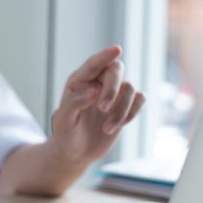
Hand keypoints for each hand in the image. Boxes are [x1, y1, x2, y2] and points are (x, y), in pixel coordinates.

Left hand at [51, 45, 145, 162]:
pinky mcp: (125, 105)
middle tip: (102, 108)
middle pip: (115, 69)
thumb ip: (74, 104)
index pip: (93, 64)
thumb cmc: (65, 135)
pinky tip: (116, 127)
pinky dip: (132, 113)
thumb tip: (94, 91)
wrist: (76, 152)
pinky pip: (139, 99)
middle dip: (112, 88)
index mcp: (79, 82)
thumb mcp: (63, 122)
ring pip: (129, 88)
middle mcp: (97, 83)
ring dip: (121, 110)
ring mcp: (113, 93)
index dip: (105, 56)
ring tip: (106, 129)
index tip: (117, 49)